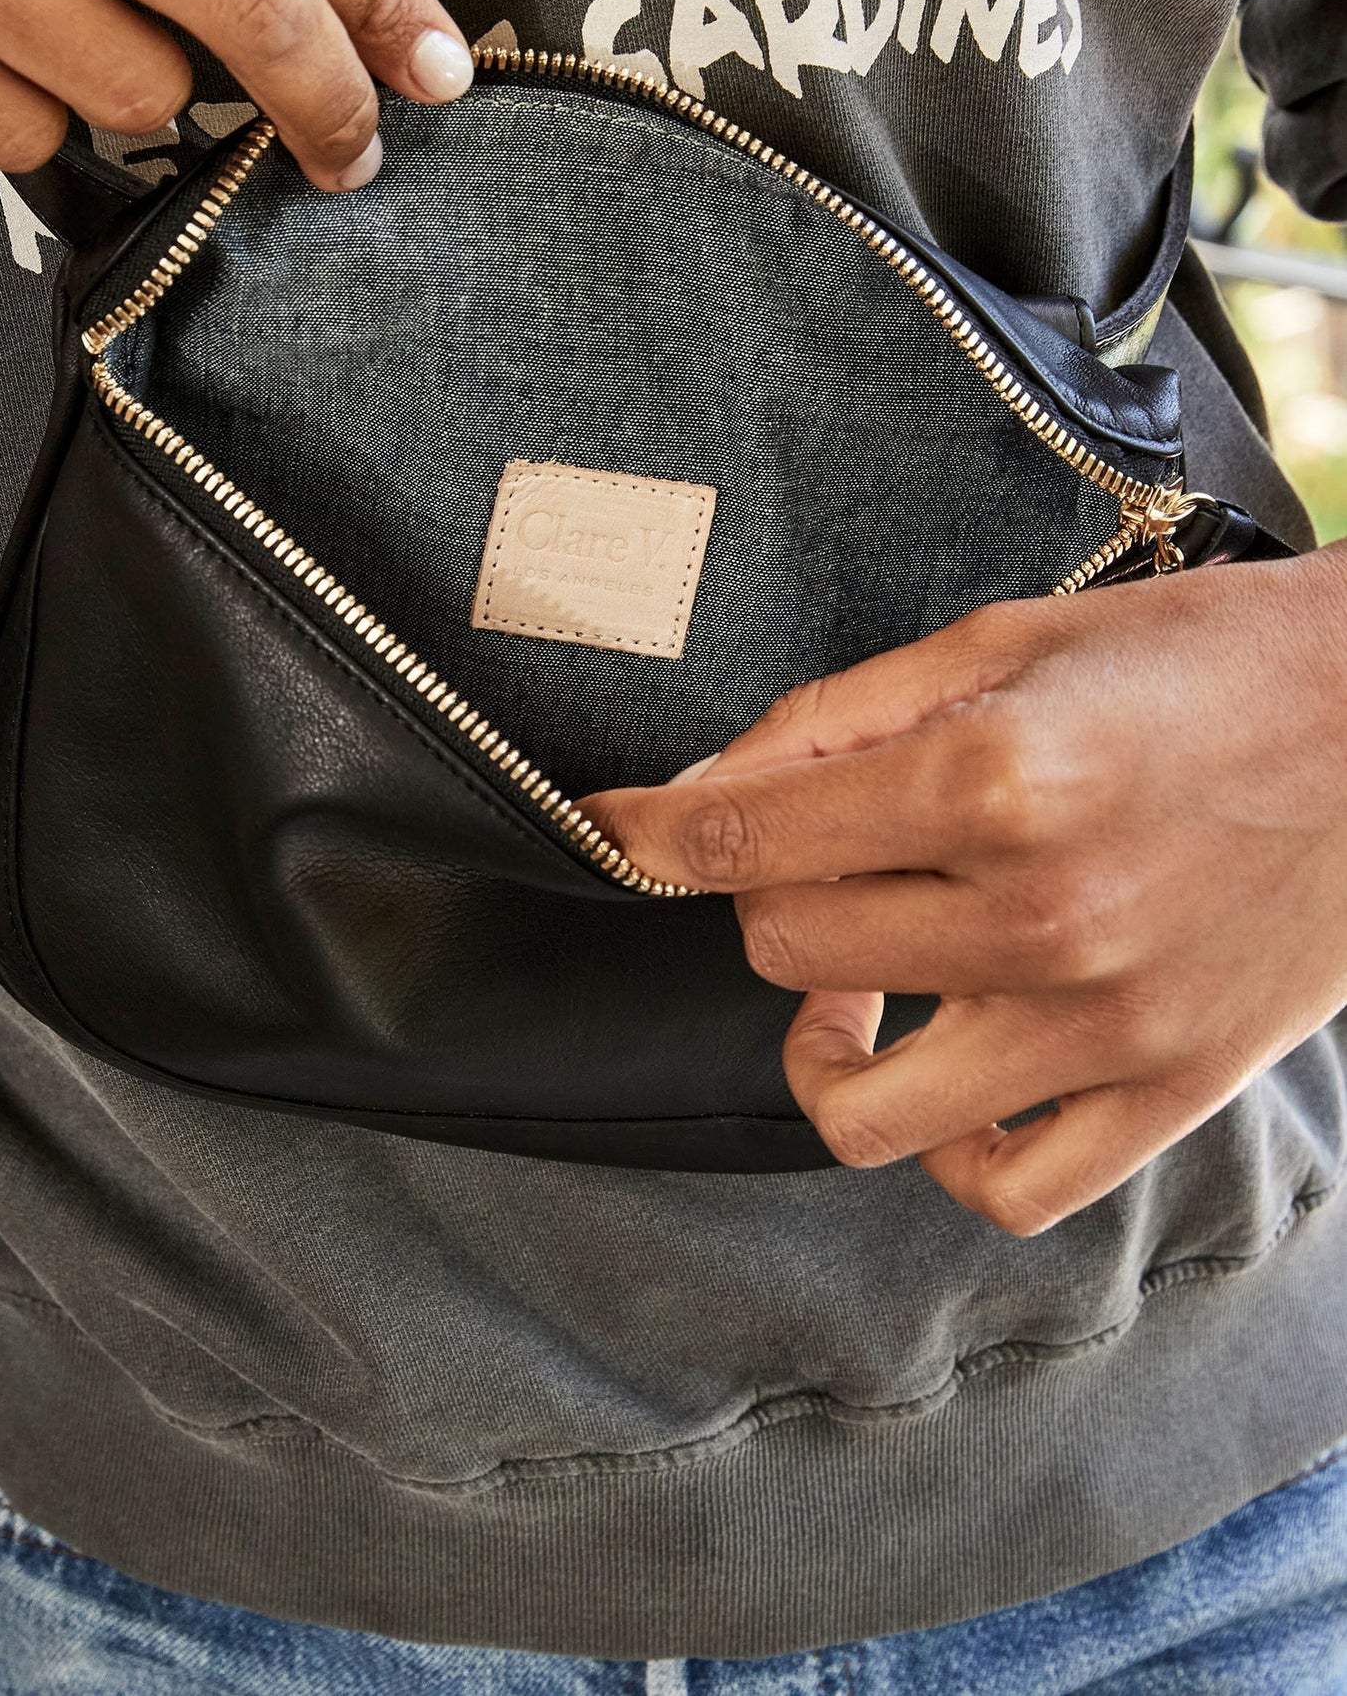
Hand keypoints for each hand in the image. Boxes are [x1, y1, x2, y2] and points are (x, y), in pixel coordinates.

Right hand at [0, 0, 471, 188]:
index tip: (438, 68)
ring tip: (86, 15)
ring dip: (147, 82)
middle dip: (326, 100)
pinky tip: (7, 49)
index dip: (385, 0)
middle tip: (351, 148)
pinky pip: (29, 137)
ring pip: (139, 93)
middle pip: (244, 15)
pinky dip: (40, 114)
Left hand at [582, 544, 1346, 1233]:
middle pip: (789, 952)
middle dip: (769, 898)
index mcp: (995, 780)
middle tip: (815, 861)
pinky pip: (1007, 1186)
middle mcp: (1042, 917)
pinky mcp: (1167, 1091)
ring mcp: (1106, 1027)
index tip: (620, 830)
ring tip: (851, 999)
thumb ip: (840, 716)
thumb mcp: (1011, 640)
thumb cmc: (1207, 662)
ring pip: (862, 1105)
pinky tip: (949, 1077)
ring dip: (822, 1047)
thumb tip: (704, 785)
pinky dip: (948, 1147)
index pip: (749, 836)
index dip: (654, 832)